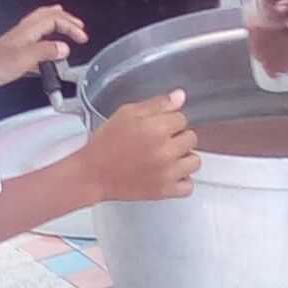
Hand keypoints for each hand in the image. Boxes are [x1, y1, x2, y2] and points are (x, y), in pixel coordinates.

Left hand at [0, 4, 87, 91]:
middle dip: (65, 19)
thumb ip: (46, 51)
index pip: (54, 19)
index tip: (82, 37)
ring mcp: (18, 41)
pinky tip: (48, 55)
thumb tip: (64, 48)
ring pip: (41, 28)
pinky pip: (35, 43)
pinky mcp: (14, 53)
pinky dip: (46, 44)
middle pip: (47, 17)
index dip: (70, 25)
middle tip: (78, 26)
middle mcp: (23, 32)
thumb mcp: (25, 58)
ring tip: (66, 31)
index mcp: (28, 30)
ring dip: (56, 27)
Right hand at [84, 91, 199, 202]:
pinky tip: (169, 174)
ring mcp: (167, 173)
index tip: (158, 127)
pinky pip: (188, 186)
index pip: (182, 118)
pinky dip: (182, 181)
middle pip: (191, 138)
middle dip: (178, 137)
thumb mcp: (126, 113)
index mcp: (156, 128)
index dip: (170, 121)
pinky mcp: (165, 191)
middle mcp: (165, 151)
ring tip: (167, 158)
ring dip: (184, 158)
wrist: (92, 174)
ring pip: (195, 161)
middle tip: (159, 142)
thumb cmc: (106, 144)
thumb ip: (157, 104)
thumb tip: (180, 96)